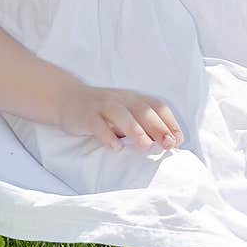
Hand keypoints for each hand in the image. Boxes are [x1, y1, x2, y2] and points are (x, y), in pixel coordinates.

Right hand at [58, 85, 184, 152]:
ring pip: (121, 114)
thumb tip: (169, 142)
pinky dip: (107, 135)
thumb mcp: (126, 115)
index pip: (157, 106)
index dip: (169, 122)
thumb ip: (144, 125)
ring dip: (135, 130)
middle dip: (158, 127)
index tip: (178, 140)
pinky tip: (115, 148)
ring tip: (145, 146)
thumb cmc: (103, 112)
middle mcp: (121, 100)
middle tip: (168, 144)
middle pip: (143, 110)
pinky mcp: (87, 115)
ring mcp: (103, 106)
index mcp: (134, 99)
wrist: (67, 99)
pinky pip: (97, 124)